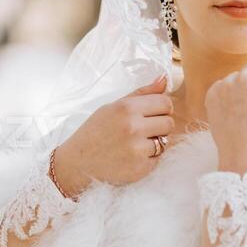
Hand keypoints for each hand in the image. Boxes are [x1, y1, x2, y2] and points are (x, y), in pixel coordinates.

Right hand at [53, 73, 174, 193]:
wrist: (78, 163)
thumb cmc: (95, 132)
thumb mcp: (113, 107)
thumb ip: (141, 94)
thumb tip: (164, 78)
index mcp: (126, 108)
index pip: (165, 103)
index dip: (161, 109)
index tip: (152, 114)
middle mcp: (133, 127)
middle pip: (169, 123)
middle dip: (160, 126)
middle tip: (143, 131)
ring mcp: (137, 149)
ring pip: (165, 142)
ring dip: (155, 143)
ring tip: (135, 144)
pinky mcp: (140, 168)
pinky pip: (158, 159)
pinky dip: (149, 159)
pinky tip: (132, 157)